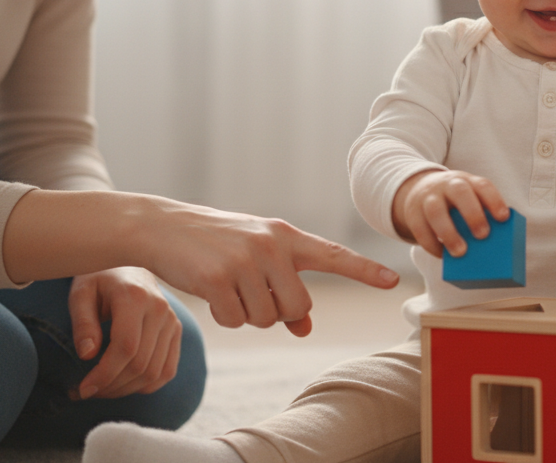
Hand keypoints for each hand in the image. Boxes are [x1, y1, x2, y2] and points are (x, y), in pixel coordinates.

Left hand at [69, 268, 180, 399]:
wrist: (129, 265)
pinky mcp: (176, 332)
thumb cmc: (99, 279)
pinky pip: (167, 371)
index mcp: (135, 297)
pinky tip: (124, 384)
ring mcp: (172, 322)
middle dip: (111, 386)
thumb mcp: (81, 294)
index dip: (104, 375)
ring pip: (154, 372)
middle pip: (140, 364)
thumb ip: (83, 324)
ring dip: (126, 389)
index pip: (126, 347)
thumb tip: (87, 356)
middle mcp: (160, 310)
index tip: (82, 389)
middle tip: (86, 392)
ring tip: (102, 389)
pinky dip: (146, 385)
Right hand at [141, 199, 400, 336]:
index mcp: (287, 236)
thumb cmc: (217, 244)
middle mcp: (271, 245)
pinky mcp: (217, 278)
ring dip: (248, 314)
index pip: (334, 255)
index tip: (392, 281)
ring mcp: (244, 261)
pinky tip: (211, 292)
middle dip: (278, 312)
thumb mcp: (257, 259)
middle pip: (298, 308)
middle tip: (251, 291)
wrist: (163, 227)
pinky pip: (235, 321)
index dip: (364, 271)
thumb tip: (306, 329)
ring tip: (228, 285)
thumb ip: (285, 288)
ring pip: (267, 318)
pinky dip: (224, 317)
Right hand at [392, 170, 508, 257]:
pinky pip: (419, 228)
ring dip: (448, 233)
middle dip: (473, 214)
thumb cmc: (456, 202)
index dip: (494, 200)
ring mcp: (428, 197)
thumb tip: (495, 243)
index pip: (482, 185)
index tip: (503, 218)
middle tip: (483, 235)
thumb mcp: (469, 198)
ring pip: (435, 211)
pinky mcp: (413, 213)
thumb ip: (481, 213)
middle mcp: (448, 185)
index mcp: (468, 181)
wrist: (421, 189)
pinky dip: (431, 244)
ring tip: (460, 252)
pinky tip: (442, 255)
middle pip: (460, 192)